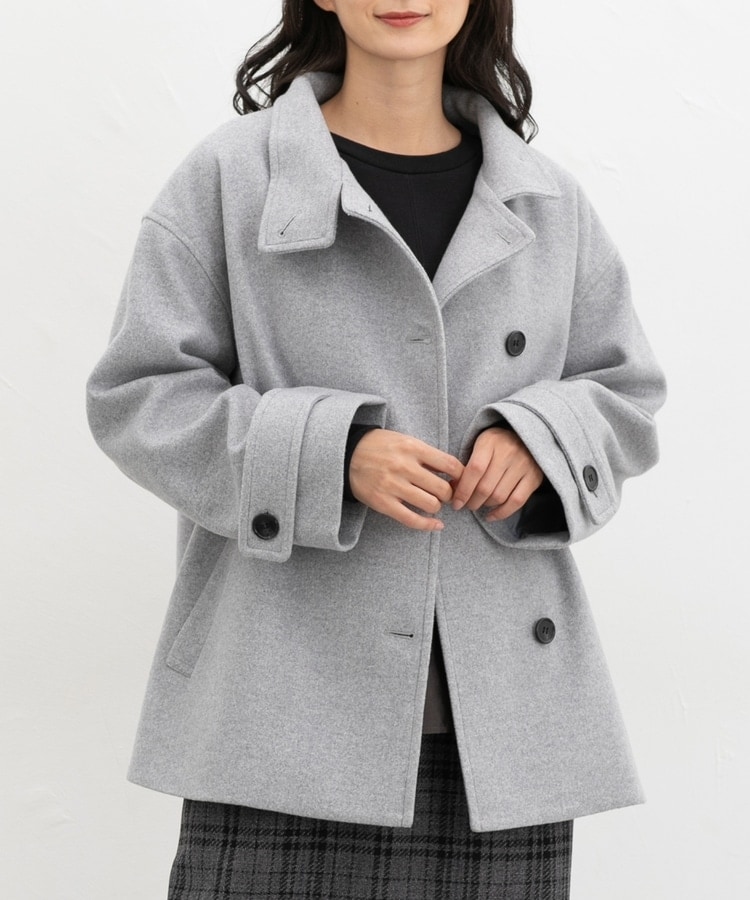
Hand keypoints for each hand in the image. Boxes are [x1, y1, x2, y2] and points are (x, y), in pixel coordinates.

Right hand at [349, 429, 463, 530]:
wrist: (347, 454)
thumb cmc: (380, 447)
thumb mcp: (404, 441)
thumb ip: (427, 455)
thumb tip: (454, 473)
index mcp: (412, 448)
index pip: (450, 465)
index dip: (461, 477)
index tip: (461, 482)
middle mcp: (404, 467)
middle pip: (443, 488)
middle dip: (448, 494)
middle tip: (445, 495)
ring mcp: (393, 486)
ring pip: (430, 505)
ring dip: (436, 506)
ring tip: (431, 502)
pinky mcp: (383, 503)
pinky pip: (412, 519)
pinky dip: (428, 525)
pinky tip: (436, 525)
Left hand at [450, 426, 543, 521]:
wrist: (524, 437)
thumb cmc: (495, 444)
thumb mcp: (479, 445)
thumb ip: (466, 465)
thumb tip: (453, 488)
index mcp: (490, 441)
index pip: (474, 470)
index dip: (463, 490)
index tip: (456, 503)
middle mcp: (509, 452)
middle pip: (486, 487)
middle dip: (472, 501)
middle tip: (466, 505)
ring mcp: (523, 465)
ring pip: (499, 496)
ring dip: (485, 506)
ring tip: (478, 505)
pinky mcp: (534, 477)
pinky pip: (517, 501)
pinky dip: (502, 513)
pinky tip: (491, 516)